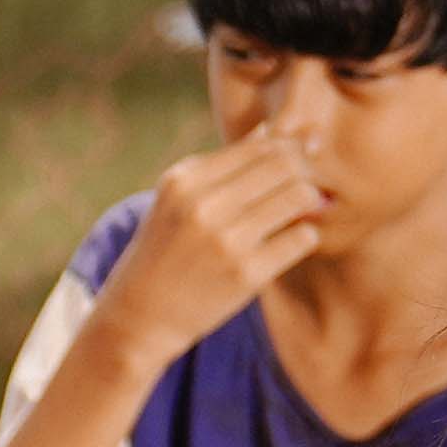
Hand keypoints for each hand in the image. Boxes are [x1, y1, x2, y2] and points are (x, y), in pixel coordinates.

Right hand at [82, 137, 333, 370]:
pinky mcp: (246, 274)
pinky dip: (302, 238)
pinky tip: (285, 245)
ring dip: (307, 204)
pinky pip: (302, 238)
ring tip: (294, 215)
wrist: (139, 316)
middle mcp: (202, 205)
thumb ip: (222, 165)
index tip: (298, 162)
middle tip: (299, 190)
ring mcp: (225, 240)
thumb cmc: (165, 251)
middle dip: (302, 174)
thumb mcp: (177, 199)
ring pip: (300, 197)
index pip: (260, 145)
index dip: (289, 149)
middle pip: (285, 165)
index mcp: (183, 180)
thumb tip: (274, 131)